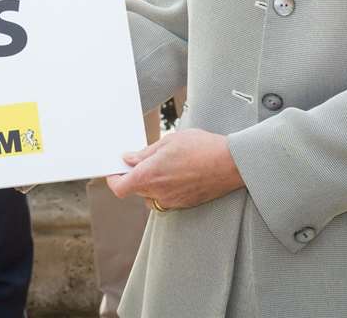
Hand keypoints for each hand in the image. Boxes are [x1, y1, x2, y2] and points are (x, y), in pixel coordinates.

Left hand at [107, 128, 243, 211]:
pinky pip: (166, 198)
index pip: (120, 187)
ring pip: (151, 195)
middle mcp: (159, 193)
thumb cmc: (202, 148)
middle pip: (135, 190)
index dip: (114, 179)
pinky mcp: (186, 204)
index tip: (115, 170)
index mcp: (150, 176)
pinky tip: (177, 173)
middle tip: (142, 160)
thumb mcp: (168, 142)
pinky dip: (165, 188)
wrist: (232, 163)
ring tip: (164, 165)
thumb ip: (145, 154)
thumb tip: (128, 159)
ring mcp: (173, 201)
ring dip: (151, 183)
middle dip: (135, 176)